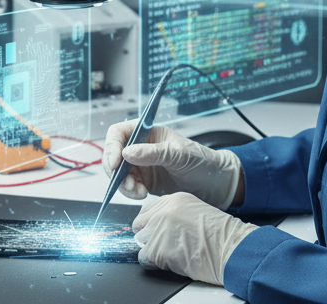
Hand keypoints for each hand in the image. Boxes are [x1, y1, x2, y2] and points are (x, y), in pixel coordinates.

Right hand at [103, 120, 243, 209]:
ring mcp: (141, 165)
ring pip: (119, 174)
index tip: (114, 163)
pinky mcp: (144, 182)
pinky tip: (143, 194)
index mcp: (148, 133)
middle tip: (127, 184)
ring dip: (124, 185)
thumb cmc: (201, 162)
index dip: (112, 146)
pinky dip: (130, 192)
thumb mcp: (179, 155)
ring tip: (139, 192)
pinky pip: (128, 186)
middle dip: (116, 171)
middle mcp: (141, 147)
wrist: (215, 185)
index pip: (119, 133)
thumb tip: (126, 153)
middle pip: (114, 155)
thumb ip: (153, 153)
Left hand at [133, 193, 258, 285]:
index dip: (151, 224)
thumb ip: (174, 215)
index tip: (158, 231)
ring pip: (141, 242)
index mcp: (175, 200)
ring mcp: (159, 229)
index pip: (147, 210)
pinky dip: (155, 264)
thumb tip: (155, 226)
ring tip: (175, 252)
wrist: (232, 250)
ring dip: (154, 251)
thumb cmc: (221, 237)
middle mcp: (165, 211)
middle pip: (140, 225)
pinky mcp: (158, 249)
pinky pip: (144, 258)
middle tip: (168, 244)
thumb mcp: (196, 213)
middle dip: (150, 237)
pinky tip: (172, 261)